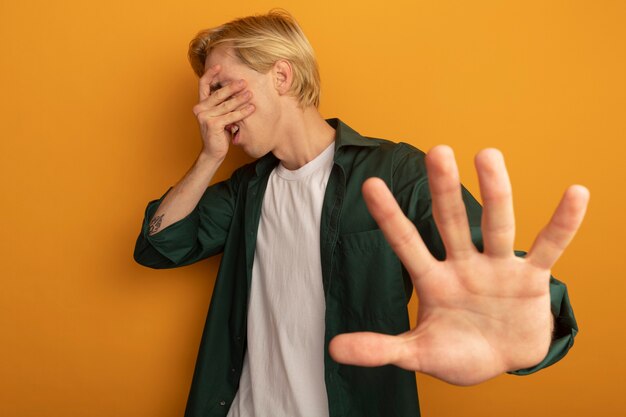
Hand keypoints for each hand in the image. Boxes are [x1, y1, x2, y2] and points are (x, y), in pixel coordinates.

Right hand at [192, 64, 254, 160]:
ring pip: (226, 105)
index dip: (210, 74)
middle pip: (217, 94)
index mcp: (200, 104)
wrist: (213, 152)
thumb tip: (236, 88)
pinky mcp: (212, 124)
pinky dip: (242, 112)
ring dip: (240, 99)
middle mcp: (200, 109)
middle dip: (232, 87)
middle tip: (244, 82)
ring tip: (250, 94)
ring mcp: (205, 117)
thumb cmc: (218, 133)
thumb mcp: (219, 115)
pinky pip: (231, 116)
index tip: (219, 66)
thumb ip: (221, 103)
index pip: (203, 85)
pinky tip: (251, 108)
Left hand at [328, 146, 588, 384]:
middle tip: (437, 151)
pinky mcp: (531, 279)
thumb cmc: (458, 352)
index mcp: (433, 280)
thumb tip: (333, 350)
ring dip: (495, 191)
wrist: (503, 361)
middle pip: (451, 222)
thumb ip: (381, 347)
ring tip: (487, 154)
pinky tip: (575, 194)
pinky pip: (549, 247)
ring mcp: (498, 268)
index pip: (407, 242)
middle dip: (444, 189)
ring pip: (497, 224)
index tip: (370, 183)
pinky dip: (562, 224)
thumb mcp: (419, 353)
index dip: (390, 216)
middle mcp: (464, 265)